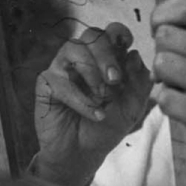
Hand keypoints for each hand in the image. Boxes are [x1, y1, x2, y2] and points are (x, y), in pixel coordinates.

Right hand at [34, 22, 152, 185]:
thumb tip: (135, 54)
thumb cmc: (107, 127)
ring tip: (102, 98)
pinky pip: (61, 80)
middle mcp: (83, 58)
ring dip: (92, 72)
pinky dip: (81, 99)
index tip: (128, 51)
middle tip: (115, 80)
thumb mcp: (132, 107)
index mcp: (106, 58)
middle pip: (92, 34)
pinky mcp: (46, 83)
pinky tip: (94, 114)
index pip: (111, 31)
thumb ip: (139, 82)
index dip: (120, 34)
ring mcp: (63, 68)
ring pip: (73, 48)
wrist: (83, 154)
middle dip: (106, 54)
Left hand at [150, 0, 185, 185]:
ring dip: (160, 79)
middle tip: (177, 69)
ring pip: (160, 65)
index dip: (161, 16)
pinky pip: (161, 96)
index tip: (161, 29)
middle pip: (165, 37)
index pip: (183, 7)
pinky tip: (181, 106)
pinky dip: (163, 102)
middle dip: (162, 52)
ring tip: (180, 87)